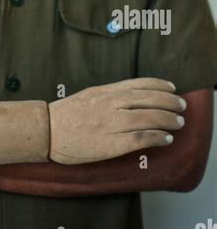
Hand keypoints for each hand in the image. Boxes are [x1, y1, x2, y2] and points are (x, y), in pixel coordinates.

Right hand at [48, 77, 186, 163]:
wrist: (47, 131)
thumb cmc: (66, 114)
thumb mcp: (89, 95)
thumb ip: (110, 94)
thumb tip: (133, 95)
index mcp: (105, 91)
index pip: (139, 84)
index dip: (159, 85)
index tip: (171, 87)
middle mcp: (110, 104)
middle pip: (148, 100)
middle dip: (169, 102)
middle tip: (181, 106)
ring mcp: (110, 123)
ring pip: (148, 118)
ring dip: (167, 120)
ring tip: (178, 122)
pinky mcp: (110, 144)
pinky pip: (139, 139)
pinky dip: (156, 137)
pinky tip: (166, 139)